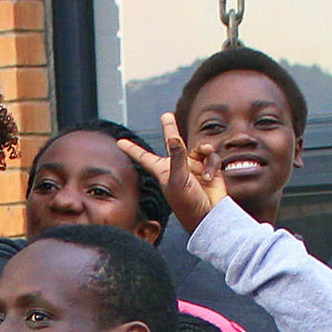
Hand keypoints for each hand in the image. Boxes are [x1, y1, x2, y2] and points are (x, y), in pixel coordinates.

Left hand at [119, 113, 228, 234]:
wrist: (209, 216)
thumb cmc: (188, 204)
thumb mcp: (178, 180)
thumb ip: (177, 158)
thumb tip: (173, 138)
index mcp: (163, 171)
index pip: (144, 157)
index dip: (132, 149)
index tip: (120, 142)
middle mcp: (178, 167)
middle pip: (173, 143)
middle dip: (170, 129)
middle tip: (166, 115)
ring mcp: (194, 168)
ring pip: (199, 148)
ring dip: (204, 152)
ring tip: (204, 166)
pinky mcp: (209, 170)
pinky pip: (211, 157)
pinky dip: (212, 164)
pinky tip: (210, 177)